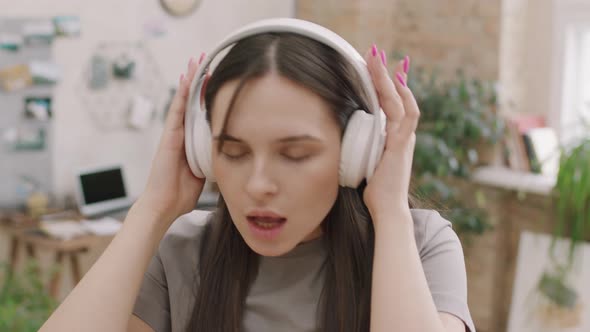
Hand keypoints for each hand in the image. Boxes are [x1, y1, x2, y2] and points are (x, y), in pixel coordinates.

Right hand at [139, 54, 206, 221]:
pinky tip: (187, 79)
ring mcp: (174, 133)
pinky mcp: (169, 136)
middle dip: (198, 80)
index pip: (200, 112)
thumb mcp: (204, 173)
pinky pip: (176, 110)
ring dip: (190, 80)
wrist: (165, 205)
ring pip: (183, 100)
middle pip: (191, 101)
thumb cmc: (182, 193)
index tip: (216, 78)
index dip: (206, 94)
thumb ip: (213, 160)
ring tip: (196, 60)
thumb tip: (230, 156)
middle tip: (205, 58)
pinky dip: (182, 94)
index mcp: (190, 141)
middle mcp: (181, 133)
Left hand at [362, 46, 418, 221]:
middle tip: (375, 52)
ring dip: (389, 77)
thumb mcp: (365, 164)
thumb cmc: (374, 192)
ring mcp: (404, 138)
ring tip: (378, 57)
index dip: (384, 85)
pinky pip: (406, 115)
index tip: (376, 68)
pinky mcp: (401, 144)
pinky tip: (395, 80)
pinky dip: (401, 96)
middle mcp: (402, 134)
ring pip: (400, 100)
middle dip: (386, 73)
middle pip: (397, 96)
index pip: (391, 104)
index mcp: (393, 138)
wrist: (387, 209)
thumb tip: (343, 141)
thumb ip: (361, 149)